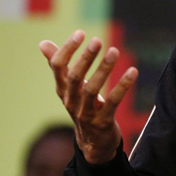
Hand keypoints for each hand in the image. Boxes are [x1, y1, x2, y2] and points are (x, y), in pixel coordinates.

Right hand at [39, 30, 137, 163]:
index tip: (80, 33)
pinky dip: (122, 86)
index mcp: (62, 89)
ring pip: (92, 90)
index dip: (67, 49)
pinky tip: (133, 72)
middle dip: (85, 58)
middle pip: (74, 77)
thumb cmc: (81, 106)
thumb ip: (57, 65)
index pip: (58, 67)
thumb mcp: (68, 87)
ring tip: (115, 51)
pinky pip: (112, 102)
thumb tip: (42, 43)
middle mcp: (71, 100)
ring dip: (104, 69)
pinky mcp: (102, 122)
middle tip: (97, 40)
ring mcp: (85, 113)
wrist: (92, 142)